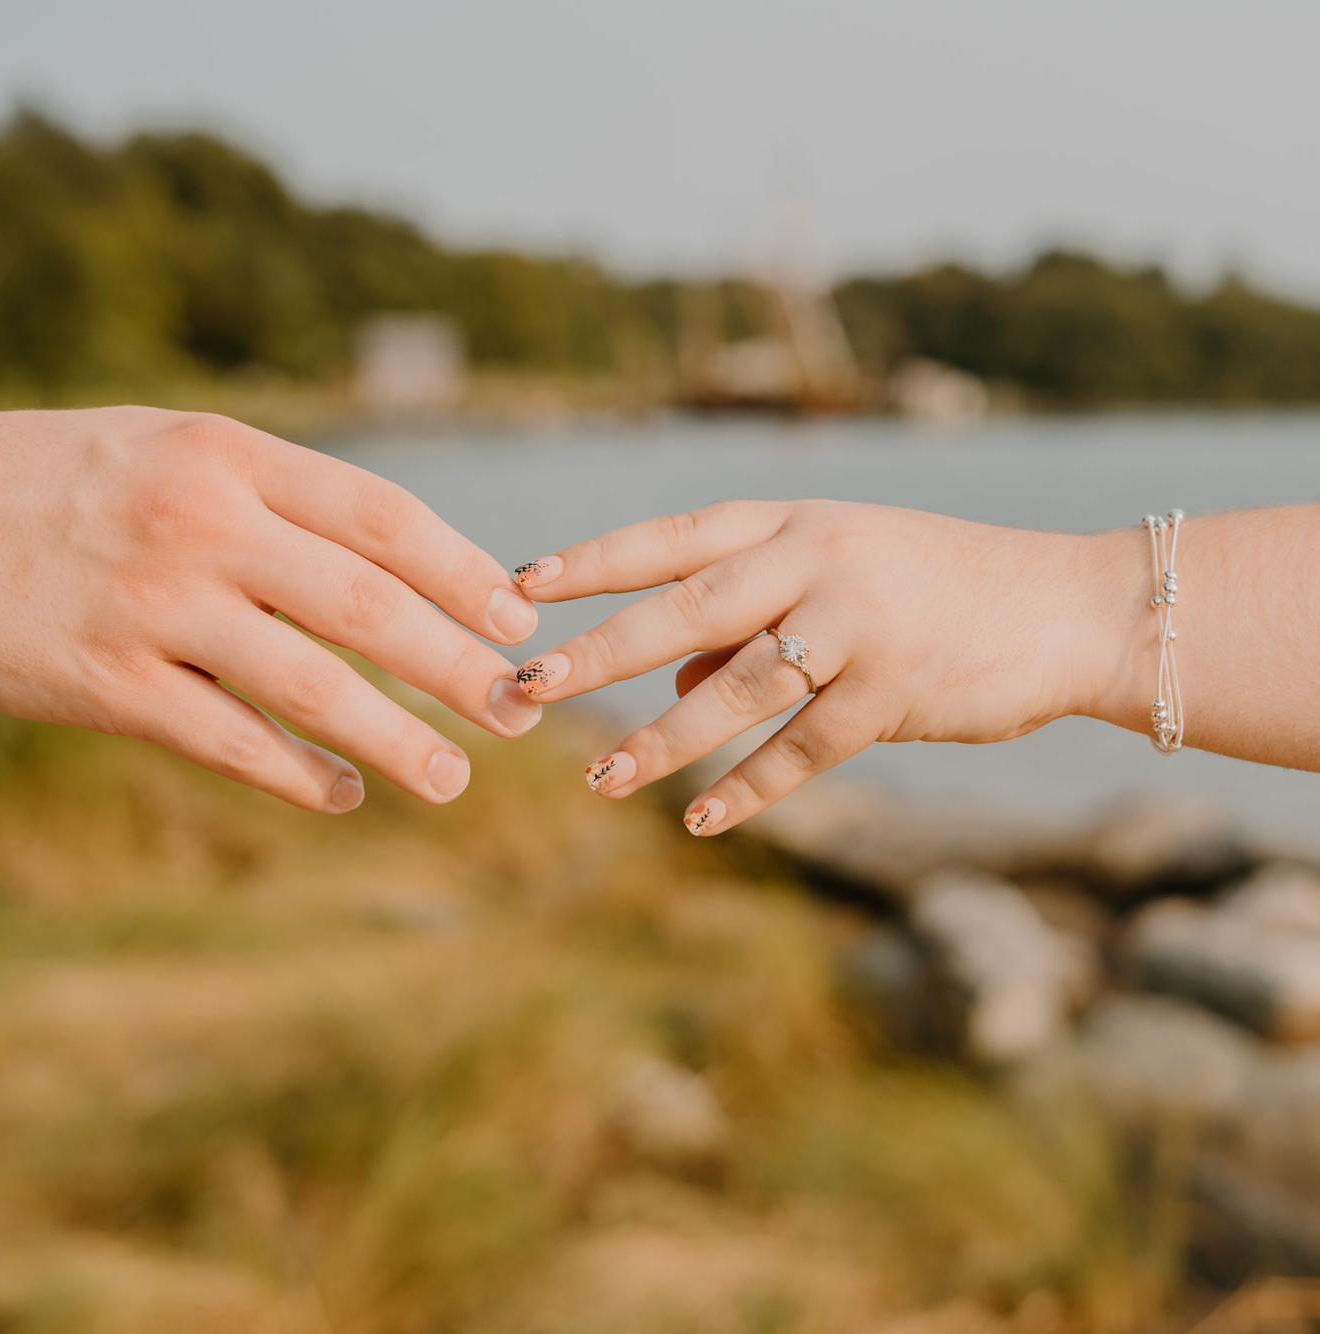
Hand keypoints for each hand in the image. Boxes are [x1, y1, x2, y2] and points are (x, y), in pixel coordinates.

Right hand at [0, 407, 541, 810]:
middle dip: (457, 668)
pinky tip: (344, 796)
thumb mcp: (180, 451)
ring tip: (453, 779)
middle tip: (519, 711)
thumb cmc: (79, 484)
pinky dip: (296, 777)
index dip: (463, 574)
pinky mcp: (106, 684)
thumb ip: (285, 500)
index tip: (517, 620)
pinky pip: (227, 743)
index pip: (382, 517)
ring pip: (309, 687)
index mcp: (231, 458)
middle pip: (367, 608)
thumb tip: (410, 568)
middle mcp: (201, 526)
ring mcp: (153, 609)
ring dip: (395, 741)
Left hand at [513, 500, 1118, 834]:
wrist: (1068, 606)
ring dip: (663, 738)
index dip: (593, 562)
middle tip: (525, 687)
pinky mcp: (897, 691)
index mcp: (794, 522)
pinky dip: (751, 788)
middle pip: (685, 606)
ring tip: (598, 777)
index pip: (672, 538)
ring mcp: (860, 623)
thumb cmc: (936, 588)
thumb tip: (664, 675)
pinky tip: (702, 820)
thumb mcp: (835, 578)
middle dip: (599, 651)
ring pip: (738, 686)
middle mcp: (818, 560)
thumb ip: (746, 622)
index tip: (520, 588)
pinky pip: (805, 749)